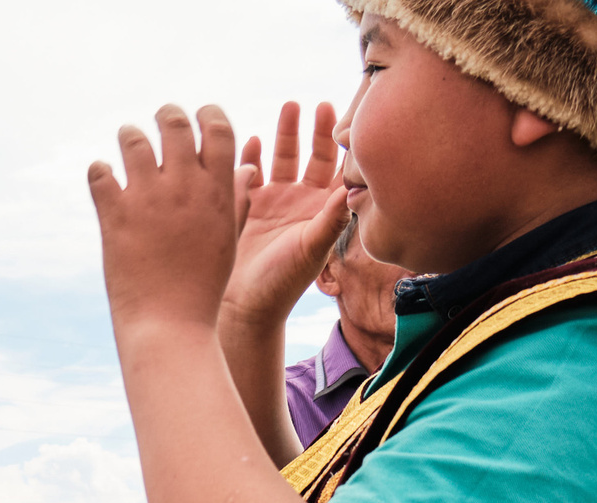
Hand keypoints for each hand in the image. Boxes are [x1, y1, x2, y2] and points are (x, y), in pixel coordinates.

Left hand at [90, 104, 244, 344]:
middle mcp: (184, 186)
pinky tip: (104, 178)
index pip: (218, 128)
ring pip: (133, 140)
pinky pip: (99, 173)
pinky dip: (100, 171)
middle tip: (160, 118)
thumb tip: (246, 167)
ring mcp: (148, 198)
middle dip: (167, 115)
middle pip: (174, 123)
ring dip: (130, 136)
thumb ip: (236, 200)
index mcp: (217, 191)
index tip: (200, 116)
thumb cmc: (202, 288)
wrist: (169, 326)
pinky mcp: (115, 215)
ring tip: (128, 139)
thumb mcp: (227, 241)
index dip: (209, 114)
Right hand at [225, 102, 350, 332]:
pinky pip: (251, 171)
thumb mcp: (311, 248)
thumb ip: (330, 218)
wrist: (245, 304)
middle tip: (324, 105)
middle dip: (318, 130)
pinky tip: (252, 138)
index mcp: (323, 212)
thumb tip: (352, 188)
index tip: (351, 121)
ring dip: (287, 132)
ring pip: (284, 157)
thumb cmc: (282, 282)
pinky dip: (252, 154)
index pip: (340, 171)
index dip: (346, 147)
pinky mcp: (248, 205)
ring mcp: (275, 202)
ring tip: (290, 105)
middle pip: (314, 157)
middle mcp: (302, 202)